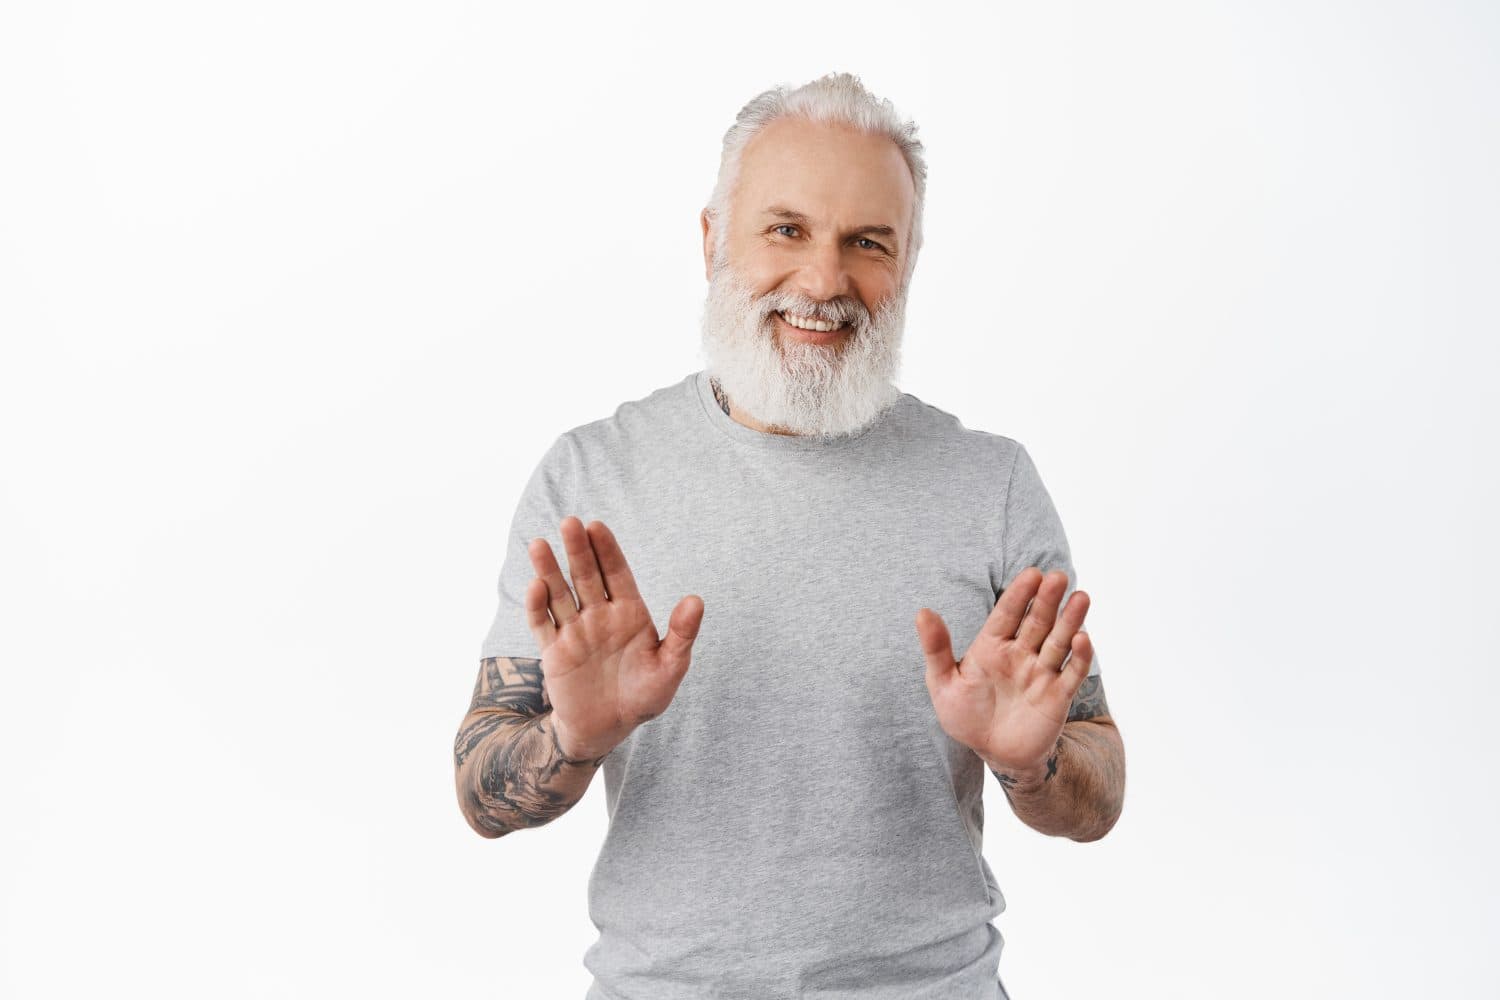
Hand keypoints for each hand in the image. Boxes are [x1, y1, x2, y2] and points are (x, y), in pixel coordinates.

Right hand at [526, 516, 704, 760]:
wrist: (609, 728)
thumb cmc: (644, 696)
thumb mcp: (670, 668)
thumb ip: (682, 634)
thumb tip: (696, 599)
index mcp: (629, 613)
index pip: (617, 574)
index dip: (607, 550)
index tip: (597, 527)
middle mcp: (600, 615)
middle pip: (586, 576)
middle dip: (578, 550)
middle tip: (570, 522)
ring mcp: (575, 631)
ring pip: (560, 594)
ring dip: (549, 570)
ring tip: (538, 544)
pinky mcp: (554, 651)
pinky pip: (543, 624)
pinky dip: (537, 606)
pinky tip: (536, 586)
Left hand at [915, 567, 1094, 777]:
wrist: (991, 752)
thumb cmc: (964, 714)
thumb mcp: (943, 682)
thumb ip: (936, 648)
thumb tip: (922, 611)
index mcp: (992, 645)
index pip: (1007, 613)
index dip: (1019, 594)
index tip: (1032, 574)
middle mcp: (1020, 653)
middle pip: (1037, 621)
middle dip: (1048, 600)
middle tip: (1058, 577)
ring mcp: (1041, 672)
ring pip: (1058, 641)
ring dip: (1070, 620)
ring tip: (1081, 597)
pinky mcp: (1058, 695)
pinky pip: (1071, 672)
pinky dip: (1079, 657)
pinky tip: (1083, 639)